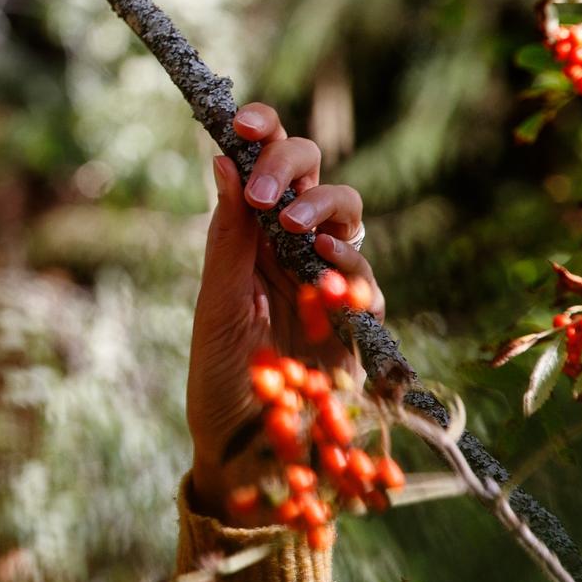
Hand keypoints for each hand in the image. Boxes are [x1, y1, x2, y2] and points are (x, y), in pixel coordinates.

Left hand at [185, 102, 384, 515]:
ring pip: (348, 212)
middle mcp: (292, 247)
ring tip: (296, 225)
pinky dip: (350, 261)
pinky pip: (366, 276)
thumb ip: (227, 240)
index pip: (263, 165)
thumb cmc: (221, 382)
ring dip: (325, 207)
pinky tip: (327, 262)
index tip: (243, 123)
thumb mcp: (216, 308)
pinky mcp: (358, 320)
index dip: (261, 133)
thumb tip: (221, 160)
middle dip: (294, 165)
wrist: (246, 457)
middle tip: (270, 193)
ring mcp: (328, 280)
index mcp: (250, 236)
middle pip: (313, 172)